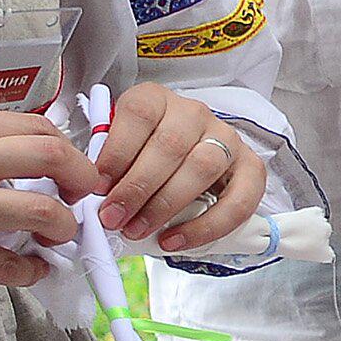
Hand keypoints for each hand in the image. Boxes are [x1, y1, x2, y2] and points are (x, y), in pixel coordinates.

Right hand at [0, 107, 82, 286]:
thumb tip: (17, 158)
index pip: (36, 128)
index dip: (69, 149)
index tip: (75, 168)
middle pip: (52, 158)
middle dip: (83, 179)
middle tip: (84, 198)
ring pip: (42, 213)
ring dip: (63, 228)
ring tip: (59, 236)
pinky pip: (7, 264)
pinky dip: (29, 271)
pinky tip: (32, 271)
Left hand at [93, 77, 262, 250]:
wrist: (186, 158)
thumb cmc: (145, 156)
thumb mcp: (120, 149)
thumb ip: (108, 164)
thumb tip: (90, 196)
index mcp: (157, 100)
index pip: (139, 115)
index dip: (117, 152)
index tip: (97, 186)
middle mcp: (194, 113)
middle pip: (169, 145)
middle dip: (137, 188)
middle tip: (113, 217)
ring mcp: (226, 138)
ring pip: (202, 167)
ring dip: (166, 205)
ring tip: (139, 229)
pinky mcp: (250, 167)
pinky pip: (238, 199)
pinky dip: (206, 226)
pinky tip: (176, 240)